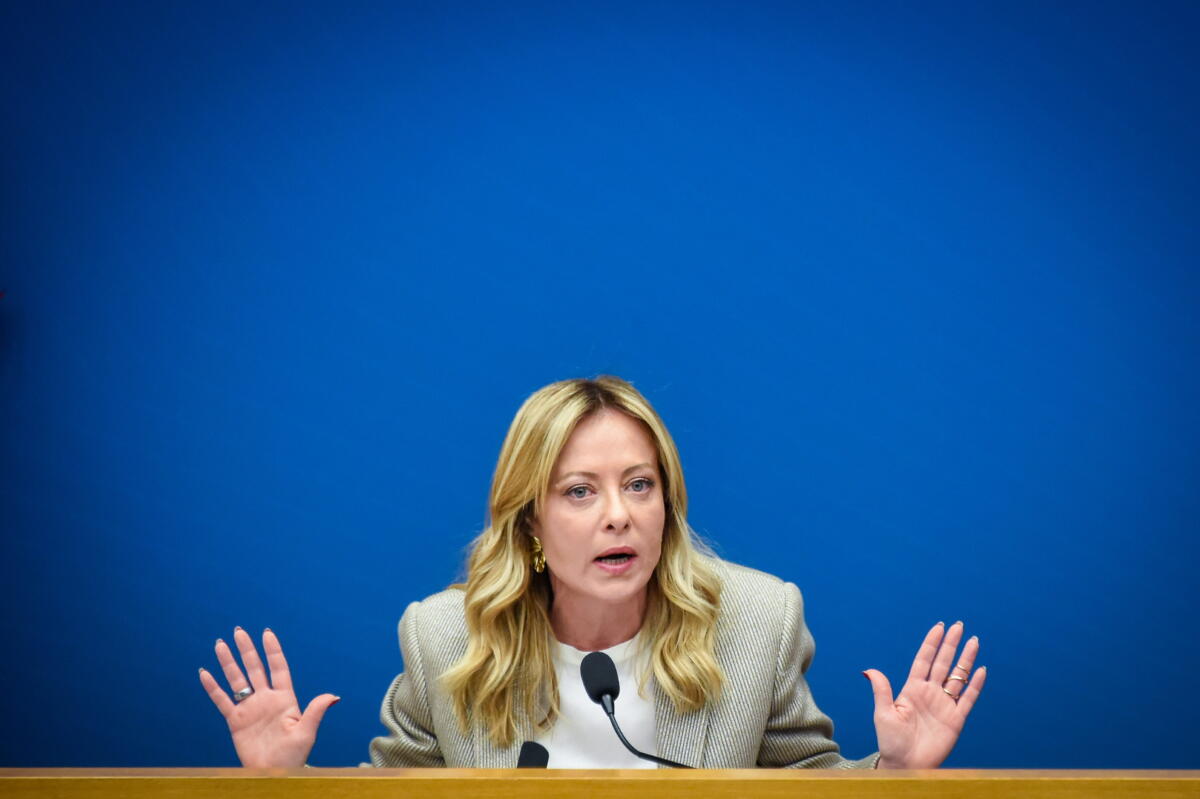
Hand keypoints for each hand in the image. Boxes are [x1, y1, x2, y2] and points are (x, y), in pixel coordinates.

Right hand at [198, 627, 339, 767]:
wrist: (273, 774)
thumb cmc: (293, 756)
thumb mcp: (306, 733)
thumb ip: (315, 712)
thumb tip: (334, 696)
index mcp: (285, 699)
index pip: (278, 668)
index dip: (272, 650)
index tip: (266, 633)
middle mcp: (266, 700)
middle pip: (255, 668)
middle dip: (247, 650)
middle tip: (238, 631)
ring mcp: (249, 709)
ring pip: (236, 680)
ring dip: (228, 662)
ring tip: (220, 644)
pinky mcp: (236, 721)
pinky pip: (222, 700)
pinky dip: (213, 687)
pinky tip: (204, 673)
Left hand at [863, 621, 985, 768]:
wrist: (905, 765)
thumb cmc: (891, 741)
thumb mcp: (883, 714)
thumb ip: (881, 691)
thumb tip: (868, 670)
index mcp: (912, 689)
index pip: (924, 660)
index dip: (932, 644)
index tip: (939, 627)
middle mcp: (930, 694)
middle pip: (943, 663)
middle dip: (951, 644)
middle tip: (959, 625)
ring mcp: (944, 705)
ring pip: (958, 677)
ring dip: (966, 659)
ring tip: (973, 641)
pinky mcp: (956, 720)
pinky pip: (968, 699)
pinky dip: (975, 685)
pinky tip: (981, 670)